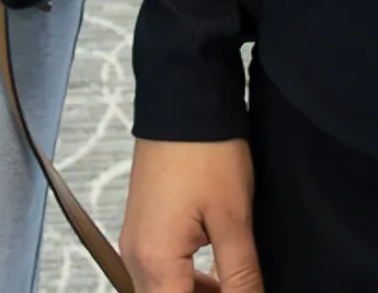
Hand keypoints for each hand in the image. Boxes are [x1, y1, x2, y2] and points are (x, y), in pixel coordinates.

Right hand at [122, 137, 263, 291]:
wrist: (185, 104)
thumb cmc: (207, 153)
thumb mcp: (233, 220)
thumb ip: (241, 276)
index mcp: (155, 261)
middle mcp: (136, 257)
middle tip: (238, 287)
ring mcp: (136, 242)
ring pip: (162, 290)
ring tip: (233, 283)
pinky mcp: (142, 228)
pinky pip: (159, 270)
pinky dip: (185, 278)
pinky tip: (215, 270)